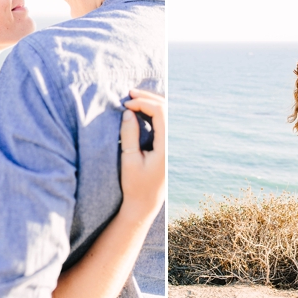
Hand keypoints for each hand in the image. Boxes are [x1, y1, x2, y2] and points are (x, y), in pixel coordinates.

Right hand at [119, 89, 164, 220]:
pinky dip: (153, 111)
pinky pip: (164, 122)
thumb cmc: (135, 185)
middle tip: (129, 93)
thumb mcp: (129, 160)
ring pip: (167, 114)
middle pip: (166, 110)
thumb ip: (129, 135)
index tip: (126, 104)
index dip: (143, 103)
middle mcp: (172, 143)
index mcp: (166, 146)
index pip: (161, 113)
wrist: (145, 204)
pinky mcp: (167, 146)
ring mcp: (171, 145)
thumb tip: (127, 112)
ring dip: (151, 103)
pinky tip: (140, 108)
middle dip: (148, 98)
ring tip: (133, 98)